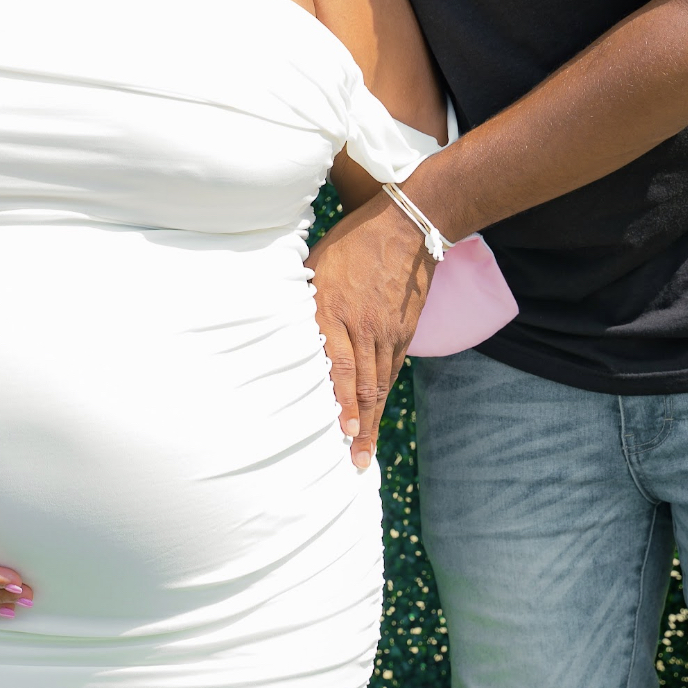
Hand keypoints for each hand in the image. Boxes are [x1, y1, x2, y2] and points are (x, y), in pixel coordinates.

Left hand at [306, 194, 432, 469]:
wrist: (405, 226)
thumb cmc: (350, 243)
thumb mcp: (314, 266)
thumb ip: (301, 301)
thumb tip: (282, 330)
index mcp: (334, 311)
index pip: (340, 367)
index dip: (343, 403)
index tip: (343, 433)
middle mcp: (364, 327)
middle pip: (364, 386)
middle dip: (361, 427)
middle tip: (356, 462)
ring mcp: (388, 331)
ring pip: (381, 383)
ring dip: (374, 419)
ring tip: (366, 450)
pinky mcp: (404, 330)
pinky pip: (393, 368)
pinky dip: (384, 394)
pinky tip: (377, 412)